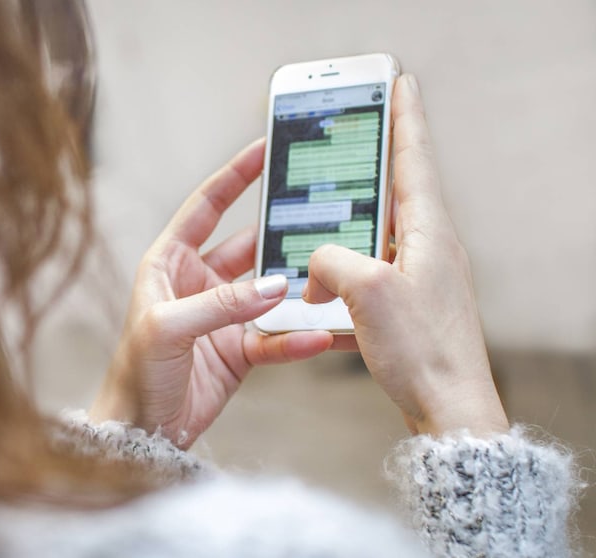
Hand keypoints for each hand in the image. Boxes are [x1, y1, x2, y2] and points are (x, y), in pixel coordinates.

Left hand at [90, 140, 333, 447]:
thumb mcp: (169, 328)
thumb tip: (275, 283)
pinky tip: (320, 335)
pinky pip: (275, 337)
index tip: (266, 150)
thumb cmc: (136, 374)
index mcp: (169, 263)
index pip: (205, 208)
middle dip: (281, 231)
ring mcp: (221, 317)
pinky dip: (297, 337)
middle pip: (247, 246)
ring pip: (268, 291)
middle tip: (321, 211)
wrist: (141, 432)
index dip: (234, 177)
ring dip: (297, 286)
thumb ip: (221, 303)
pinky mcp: (239, 351)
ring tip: (332, 273)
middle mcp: (197, 283)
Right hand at [303, 74, 508, 436]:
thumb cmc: (421, 352)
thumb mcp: (365, 292)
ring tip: (321, 227)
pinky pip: (371, 278)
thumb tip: (315, 263)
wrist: (449, 408)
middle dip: (373, 166)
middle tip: (356, 138)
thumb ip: (330, 261)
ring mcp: (422, 278)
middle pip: (397, 192)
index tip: (399, 85)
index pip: (414, 158)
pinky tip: (322, 298)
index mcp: (428, 232)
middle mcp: (430, 249)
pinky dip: (345, 280)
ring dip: (348, 232)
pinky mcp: (410, 307)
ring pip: (378, 238)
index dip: (405, 118)